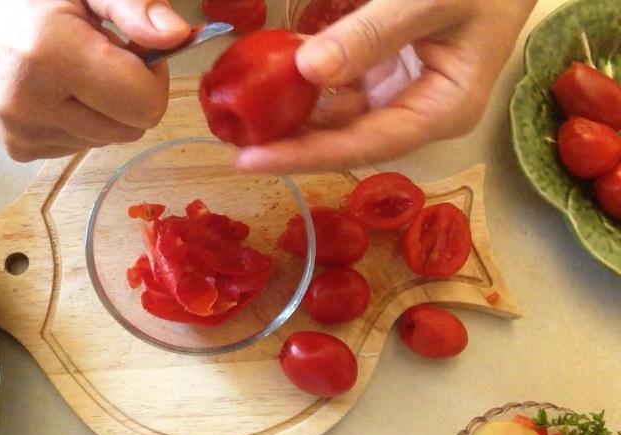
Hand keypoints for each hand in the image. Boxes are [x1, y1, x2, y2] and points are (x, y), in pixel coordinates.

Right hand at [0, 0, 189, 161]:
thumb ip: (136, 6)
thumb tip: (179, 37)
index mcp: (48, 57)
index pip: (145, 104)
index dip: (153, 75)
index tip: (133, 48)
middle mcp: (29, 105)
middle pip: (132, 128)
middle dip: (131, 93)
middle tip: (103, 55)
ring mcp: (20, 134)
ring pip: (109, 139)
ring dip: (106, 107)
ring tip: (74, 70)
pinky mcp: (18, 150)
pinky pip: (82, 145)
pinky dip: (81, 119)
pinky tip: (57, 89)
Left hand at [235, 0, 536, 172]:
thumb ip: (373, 33)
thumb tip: (308, 71)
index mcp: (443, 109)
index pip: (365, 144)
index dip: (306, 156)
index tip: (251, 161)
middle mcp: (419, 111)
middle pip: (346, 138)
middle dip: (291, 144)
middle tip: (232, 145)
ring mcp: (400, 92)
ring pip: (337, 115)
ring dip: (292, 118)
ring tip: (241, 120)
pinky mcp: (384, 72)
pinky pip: (338, 87)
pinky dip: (305, 86)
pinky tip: (270, 85)